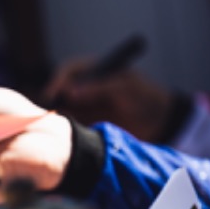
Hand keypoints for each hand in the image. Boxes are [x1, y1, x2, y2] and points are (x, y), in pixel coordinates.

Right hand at [46, 59, 176, 140]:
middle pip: (60, 90)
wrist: (161, 122)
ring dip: (57, 117)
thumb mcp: (126, 89)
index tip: (54, 95)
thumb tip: (70, 92)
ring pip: (62, 109)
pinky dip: (66, 130)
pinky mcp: (88, 122)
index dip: (59, 81)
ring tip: (57, 129)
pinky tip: (66, 137)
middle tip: (48, 115)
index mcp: (95, 70)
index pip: (69, 71)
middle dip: (52, 101)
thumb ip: (99, 89)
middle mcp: (86, 86)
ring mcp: (86, 105)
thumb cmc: (146, 98)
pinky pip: (70, 125)